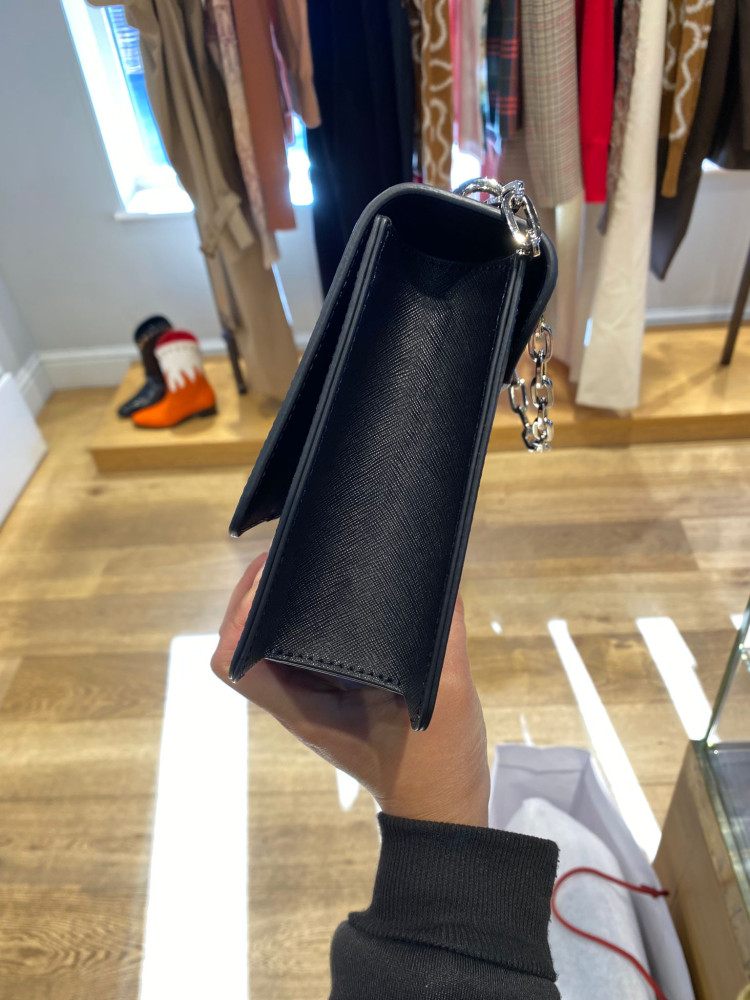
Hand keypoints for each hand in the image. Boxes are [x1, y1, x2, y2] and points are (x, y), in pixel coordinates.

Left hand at [211, 553, 489, 826]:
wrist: (441, 808)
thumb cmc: (434, 765)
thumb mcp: (442, 698)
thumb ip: (440, 638)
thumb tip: (440, 582)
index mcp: (304, 707)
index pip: (235, 660)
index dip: (241, 612)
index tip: (273, 572)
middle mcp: (299, 698)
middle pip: (247, 637)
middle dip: (263, 589)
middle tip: (297, 549)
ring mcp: (314, 693)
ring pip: (274, 637)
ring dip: (287, 598)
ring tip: (319, 557)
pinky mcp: (336, 687)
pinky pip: (307, 641)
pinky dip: (314, 611)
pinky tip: (348, 587)